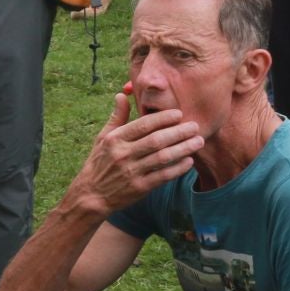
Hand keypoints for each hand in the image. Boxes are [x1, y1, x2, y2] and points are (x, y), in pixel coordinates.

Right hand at [73, 90, 204, 215]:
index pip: (143, 125)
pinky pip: (162, 176)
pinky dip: (177, 169)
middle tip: (195, 126)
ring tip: (198, 142)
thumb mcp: (103, 138)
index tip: (179, 114)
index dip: (163, 118)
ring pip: (162, 158)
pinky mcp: (138, 188)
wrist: (90, 196)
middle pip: (156, 140)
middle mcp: (123, 154)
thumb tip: (122, 94)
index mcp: (115, 139)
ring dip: (183, 149)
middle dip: (179, 132)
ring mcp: (131, 172)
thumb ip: (117, 117)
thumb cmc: (99, 163)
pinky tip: (189, 162)